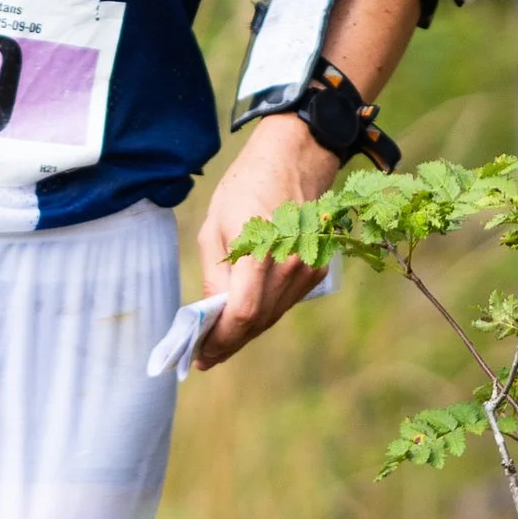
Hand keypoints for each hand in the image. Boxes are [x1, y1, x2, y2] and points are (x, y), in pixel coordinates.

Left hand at [190, 112, 338, 368]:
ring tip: (218, 341)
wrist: (292, 163)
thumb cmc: (245, 189)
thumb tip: (210, 317)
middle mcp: (290, 263)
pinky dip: (263, 315)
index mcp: (260, 250)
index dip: (220, 340)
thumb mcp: (215, 228)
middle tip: (204, 355)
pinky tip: (242, 319)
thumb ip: (215, 276)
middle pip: (257, 321)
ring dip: (245, 332)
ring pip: (272, 317)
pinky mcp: (317, 270)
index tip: (200, 355)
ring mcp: (308, 268)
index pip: (242, 312)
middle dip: (228, 342)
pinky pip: (285, 304)